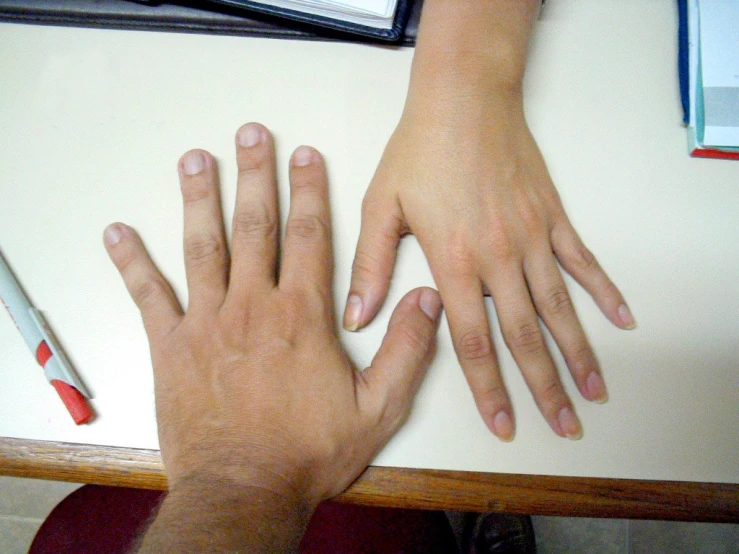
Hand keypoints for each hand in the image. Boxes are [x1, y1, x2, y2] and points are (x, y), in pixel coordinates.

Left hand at [104, 123, 441, 507]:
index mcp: (301, 316)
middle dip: (255, 176)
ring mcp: (207, 323)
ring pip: (202, 247)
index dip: (309, 192)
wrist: (245, 492)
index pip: (308, 237)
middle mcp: (252, 307)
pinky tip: (117, 233)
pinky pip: (147, 296)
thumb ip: (407, 350)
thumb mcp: (379, 408)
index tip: (306, 155)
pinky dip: (131, 262)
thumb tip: (427, 297)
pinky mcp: (172, 347)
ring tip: (195, 159)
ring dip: (198, 199)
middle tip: (250, 134)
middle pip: (254, 227)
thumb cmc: (309, 453)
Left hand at [344, 89, 633, 441]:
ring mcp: (532, 237)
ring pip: (560, 307)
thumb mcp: (381, 206)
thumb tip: (357, 319)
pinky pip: (583, 261)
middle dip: (544, 388)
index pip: (474, 340)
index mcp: (454, 261)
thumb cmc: (419, 150)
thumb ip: (372, 266)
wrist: (464, 98)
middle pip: (525, 336)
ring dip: (578, 353)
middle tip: (564, 426)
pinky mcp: (553, 216)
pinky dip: (603, 291)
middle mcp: (498, 257)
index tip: (504, 424)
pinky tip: (622, 320)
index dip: (489, 387)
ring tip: (595, 392)